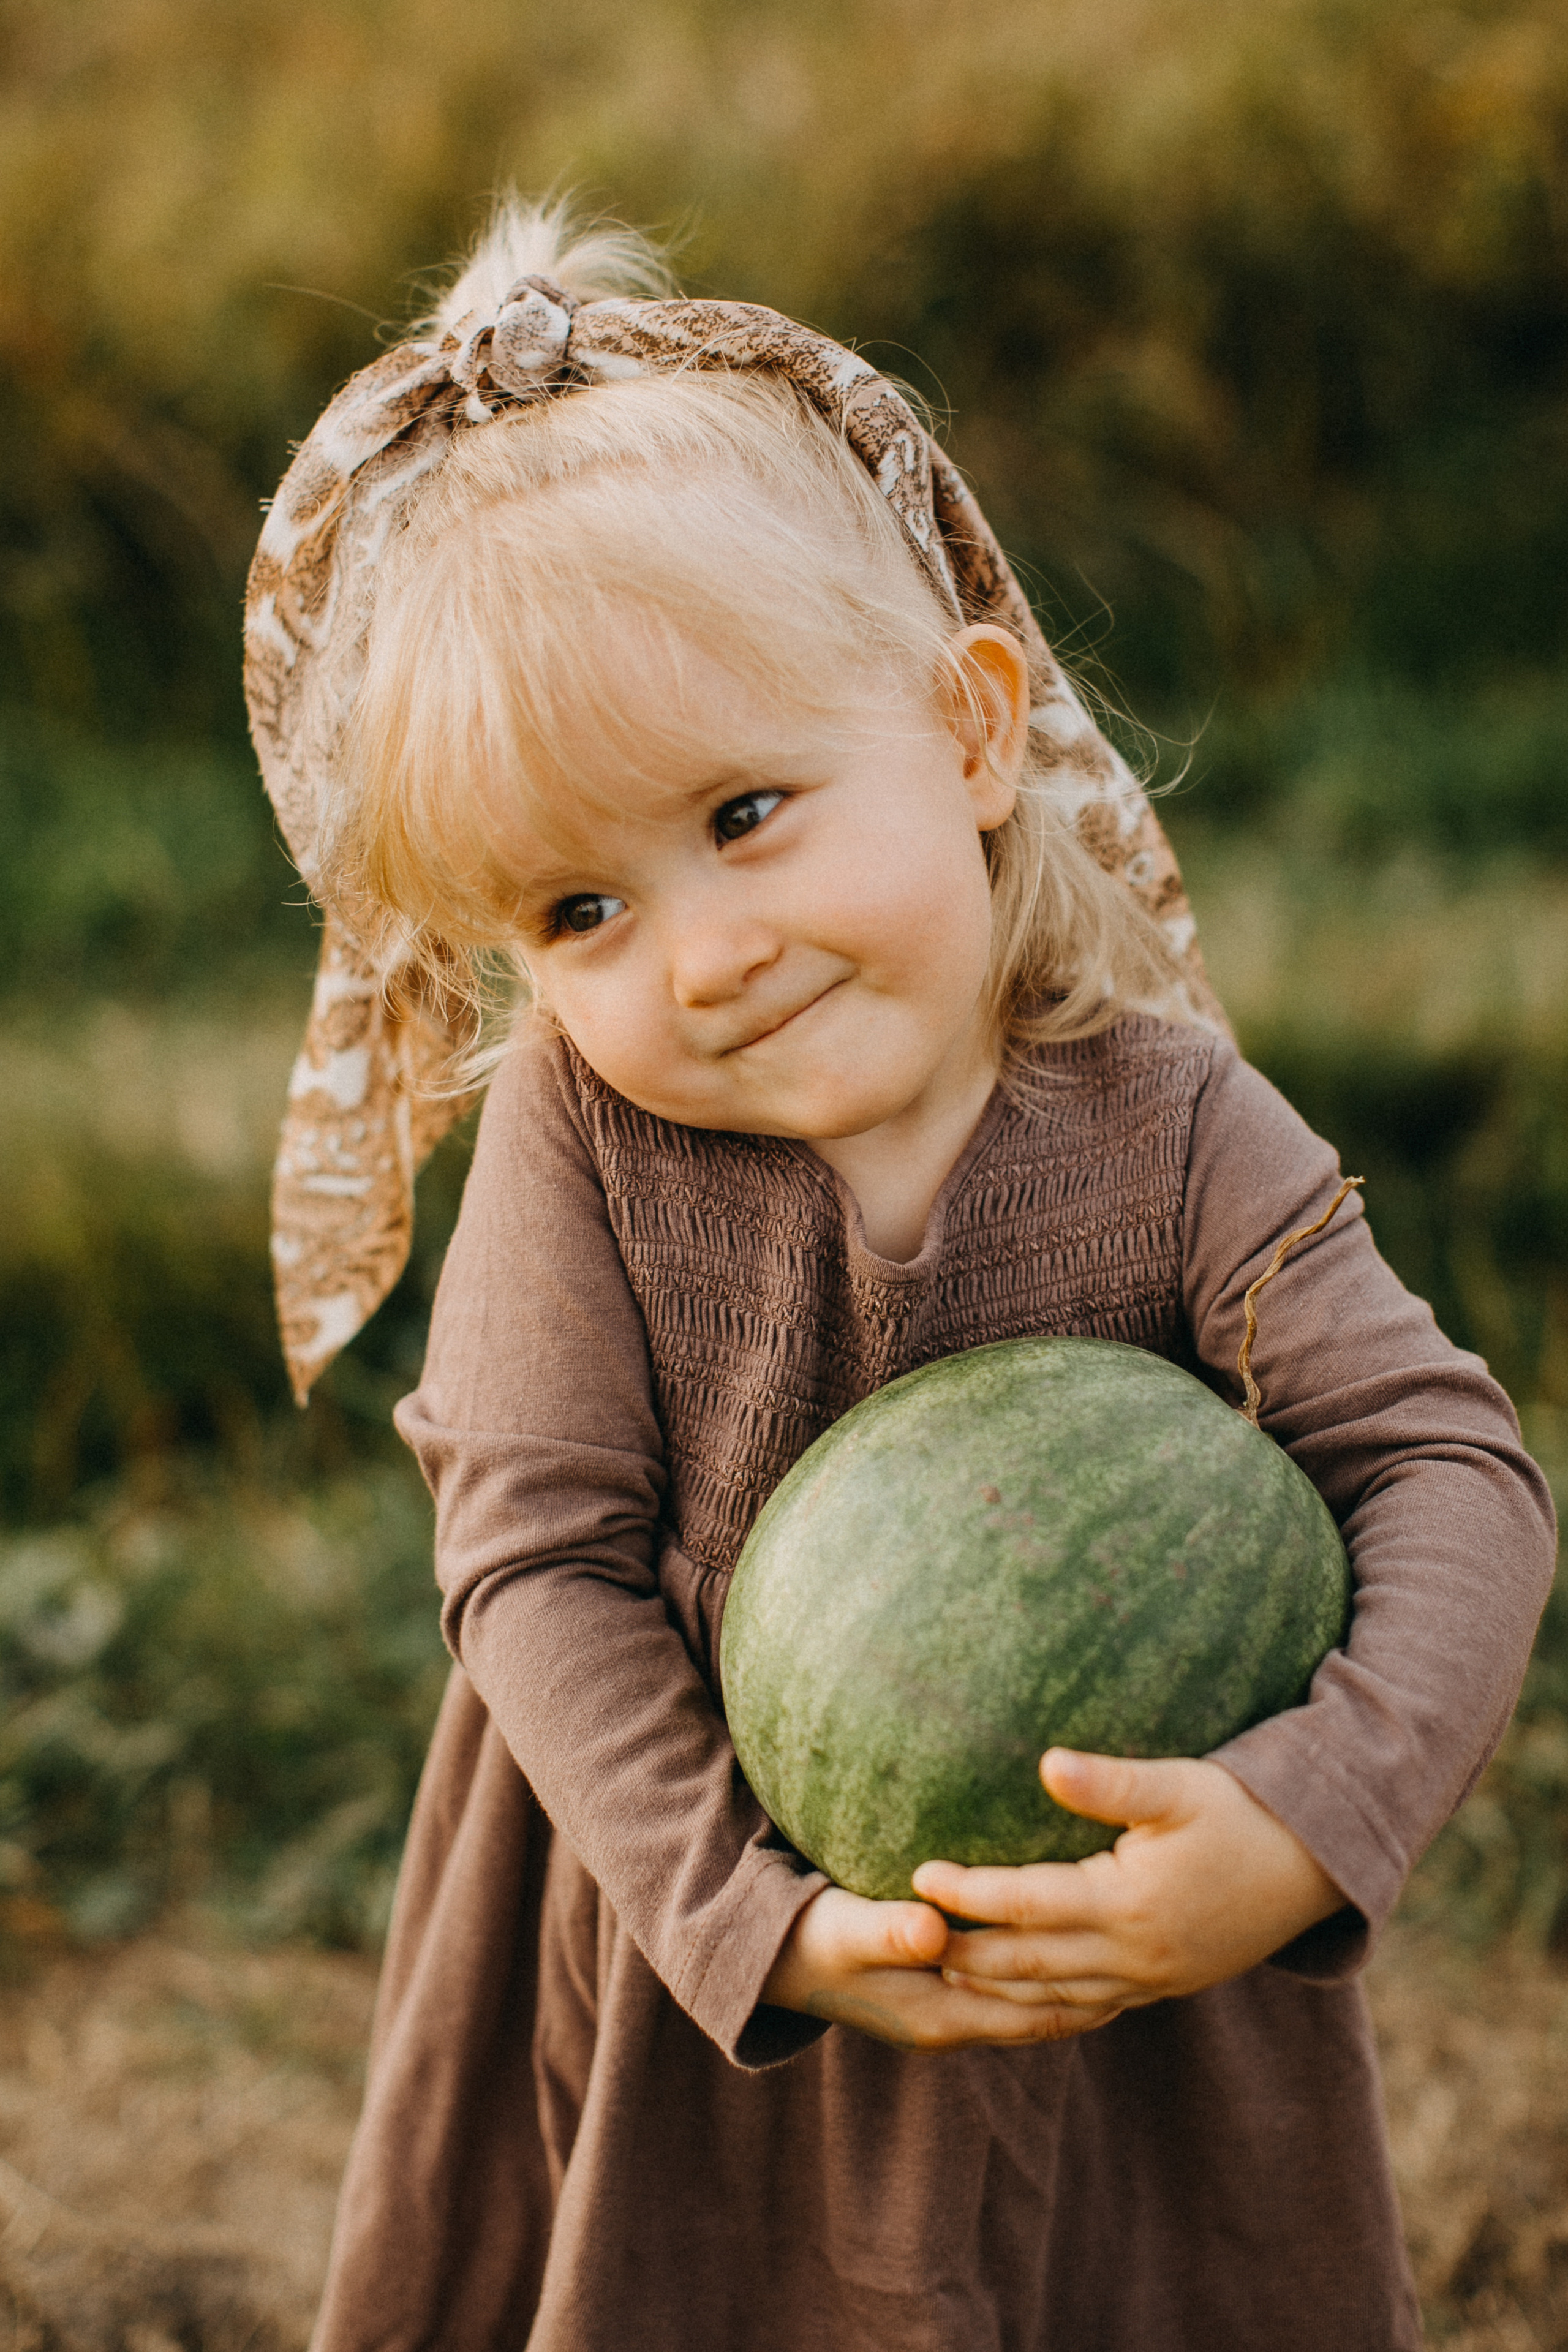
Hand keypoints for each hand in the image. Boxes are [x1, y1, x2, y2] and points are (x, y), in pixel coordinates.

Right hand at [760, 1882, 1124, 2050]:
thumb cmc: (811, 1937)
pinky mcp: (935, 1996)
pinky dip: (1039, 1979)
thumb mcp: (845, 1929)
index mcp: (941, 2015)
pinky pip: (1005, 1995)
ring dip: (1071, 1987)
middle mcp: (951, 2025)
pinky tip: (1062, 1946)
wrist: (771, 1959)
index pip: (1035, 2013)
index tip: (1136, 1960)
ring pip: (1026, 2010)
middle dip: (1095, 1992)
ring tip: (1125, 1957)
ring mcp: (944, 2015)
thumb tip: (933, 1929)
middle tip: (1152, 1959)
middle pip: (1042, 2017)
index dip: (1087, 1991)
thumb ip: (889, 1930)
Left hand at [912, 1749, 1343, 2018]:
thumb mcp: (1180, 1785)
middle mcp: (1134, 1953)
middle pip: (1026, 1963)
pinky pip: (1090, 2008)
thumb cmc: (1244, 1813)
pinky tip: (1019, 1999)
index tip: (918, 1874)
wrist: (1316, 1867)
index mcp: (1129, 1903)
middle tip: (906, 1938)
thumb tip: (1045, 1763)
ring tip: (944, 1971)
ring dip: (997, 1987)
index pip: (1025, 1902)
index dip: (967, 1891)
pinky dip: (1046, 2006)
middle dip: (964, 1952)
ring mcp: (1150, 1978)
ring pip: (1054, 1996)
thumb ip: (1110, 1783)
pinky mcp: (1164, 1985)